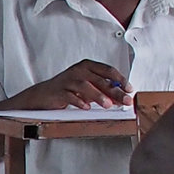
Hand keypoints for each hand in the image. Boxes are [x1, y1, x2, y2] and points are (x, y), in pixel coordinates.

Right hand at [11, 59, 129, 109]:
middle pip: (99, 79)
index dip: (120, 80)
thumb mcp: (88, 86)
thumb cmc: (68, 89)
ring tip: (107, 105)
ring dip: (98, 96)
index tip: (129, 89)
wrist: (43, 94)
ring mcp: (68, 80)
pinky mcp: (59, 91)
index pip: (107, 70)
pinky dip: (79, 101)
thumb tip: (120, 96)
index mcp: (87, 66)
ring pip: (85, 86)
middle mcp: (78, 71)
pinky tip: (86, 107)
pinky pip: (70, 95)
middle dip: (114, 90)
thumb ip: (103, 89)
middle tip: (124, 99)